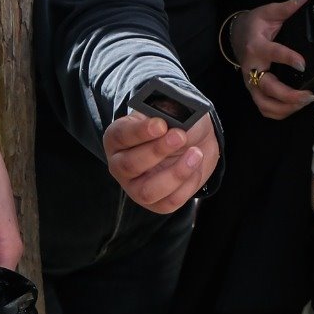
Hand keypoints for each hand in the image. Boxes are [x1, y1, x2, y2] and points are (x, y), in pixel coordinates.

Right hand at [104, 108, 220, 213]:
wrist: (194, 141)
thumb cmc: (177, 123)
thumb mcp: (174, 110)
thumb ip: (171, 113)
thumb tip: (178, 120)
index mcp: (118, 138)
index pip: (120, 136)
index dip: (140, 131)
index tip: (161, 124)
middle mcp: (120, 165)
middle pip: (129, 165)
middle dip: (157, 151)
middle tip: (180, 136)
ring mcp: (135, 188)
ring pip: (147, 191)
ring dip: (175, 173)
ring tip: (195, 154)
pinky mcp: (156, 203)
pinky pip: (170, 201)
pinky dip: (187, 184)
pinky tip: (195, 166)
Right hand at [228, 0, 313, 117]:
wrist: (236, 35)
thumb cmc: (255, 24)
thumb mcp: (268, 12)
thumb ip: (287, 8)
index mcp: (256, 46)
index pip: (272, 53)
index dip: (287, 58)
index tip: (302, 63)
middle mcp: (251, 68)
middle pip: (267, 88)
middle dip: (289, 96)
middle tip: (309, 94)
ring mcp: (250, 82)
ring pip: (265, 104)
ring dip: (286, 108)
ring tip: (305, 102)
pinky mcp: (253, 91)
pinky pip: (265, 109)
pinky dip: (280, 112)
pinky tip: (295, 106)